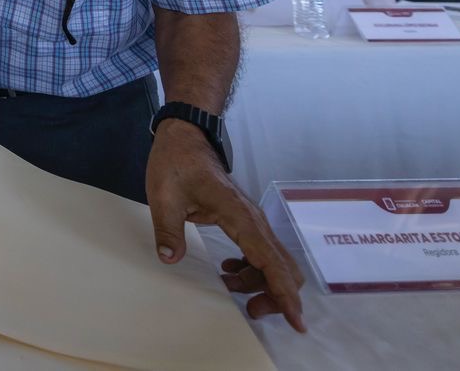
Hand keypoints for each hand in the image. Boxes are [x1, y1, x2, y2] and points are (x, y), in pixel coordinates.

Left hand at [146, 124, 305, 331]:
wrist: (184, 138)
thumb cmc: (175, 163)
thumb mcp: (163, 196)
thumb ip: (168, 229)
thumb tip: (170, 258)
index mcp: (239, 215)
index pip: (270, 260)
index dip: (284, 293)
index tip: (297, 321)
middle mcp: (253, 220)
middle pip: (282, 266)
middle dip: (276, 295)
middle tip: (251, 310)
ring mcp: (252, 220)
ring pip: (273, 261)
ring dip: (261, 283)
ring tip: (234, 292)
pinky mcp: (245, 221)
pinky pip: (260, 252)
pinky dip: (252, 269)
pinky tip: (230, 273)